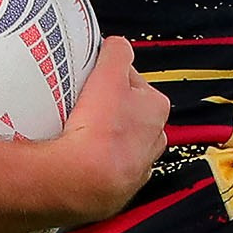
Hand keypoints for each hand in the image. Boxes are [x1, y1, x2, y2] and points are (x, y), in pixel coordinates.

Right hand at [47, 36, 169, 223]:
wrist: (80, 183)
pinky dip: (91, 162)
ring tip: (74, 131)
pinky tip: (74, 156)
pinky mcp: (116, 189)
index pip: (133, 80)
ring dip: (99, 136)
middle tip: (80, 104)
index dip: (110, 75)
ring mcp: (135, 166)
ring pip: (116, 142)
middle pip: (126, 111)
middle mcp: (153, 139)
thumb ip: (116, 53)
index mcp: (157, 108)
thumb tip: (115, 43)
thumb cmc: (100, 131)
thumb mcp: (109, 75)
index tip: (94, 78)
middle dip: (106, 107)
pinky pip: (102, 168)